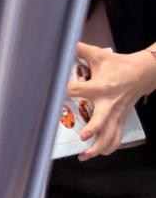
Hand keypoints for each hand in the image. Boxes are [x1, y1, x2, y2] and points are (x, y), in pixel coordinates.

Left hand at [68, 42, 155, 159]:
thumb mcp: (98, 54)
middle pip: (101, 120)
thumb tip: (61, 40)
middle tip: (83, 137)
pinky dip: (110, 147)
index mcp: (100, 86)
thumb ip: (78, 49)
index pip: (79, 90)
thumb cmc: (118, 64)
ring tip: (85, 156)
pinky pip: (117, 137)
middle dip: (93, 130)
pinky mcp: (121, 118)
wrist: (144, 72)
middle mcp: (108, 103)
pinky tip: (100, 154)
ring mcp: (117, 113)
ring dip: (99, 148)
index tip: (54, 97)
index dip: (66, 92)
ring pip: (110, 135)